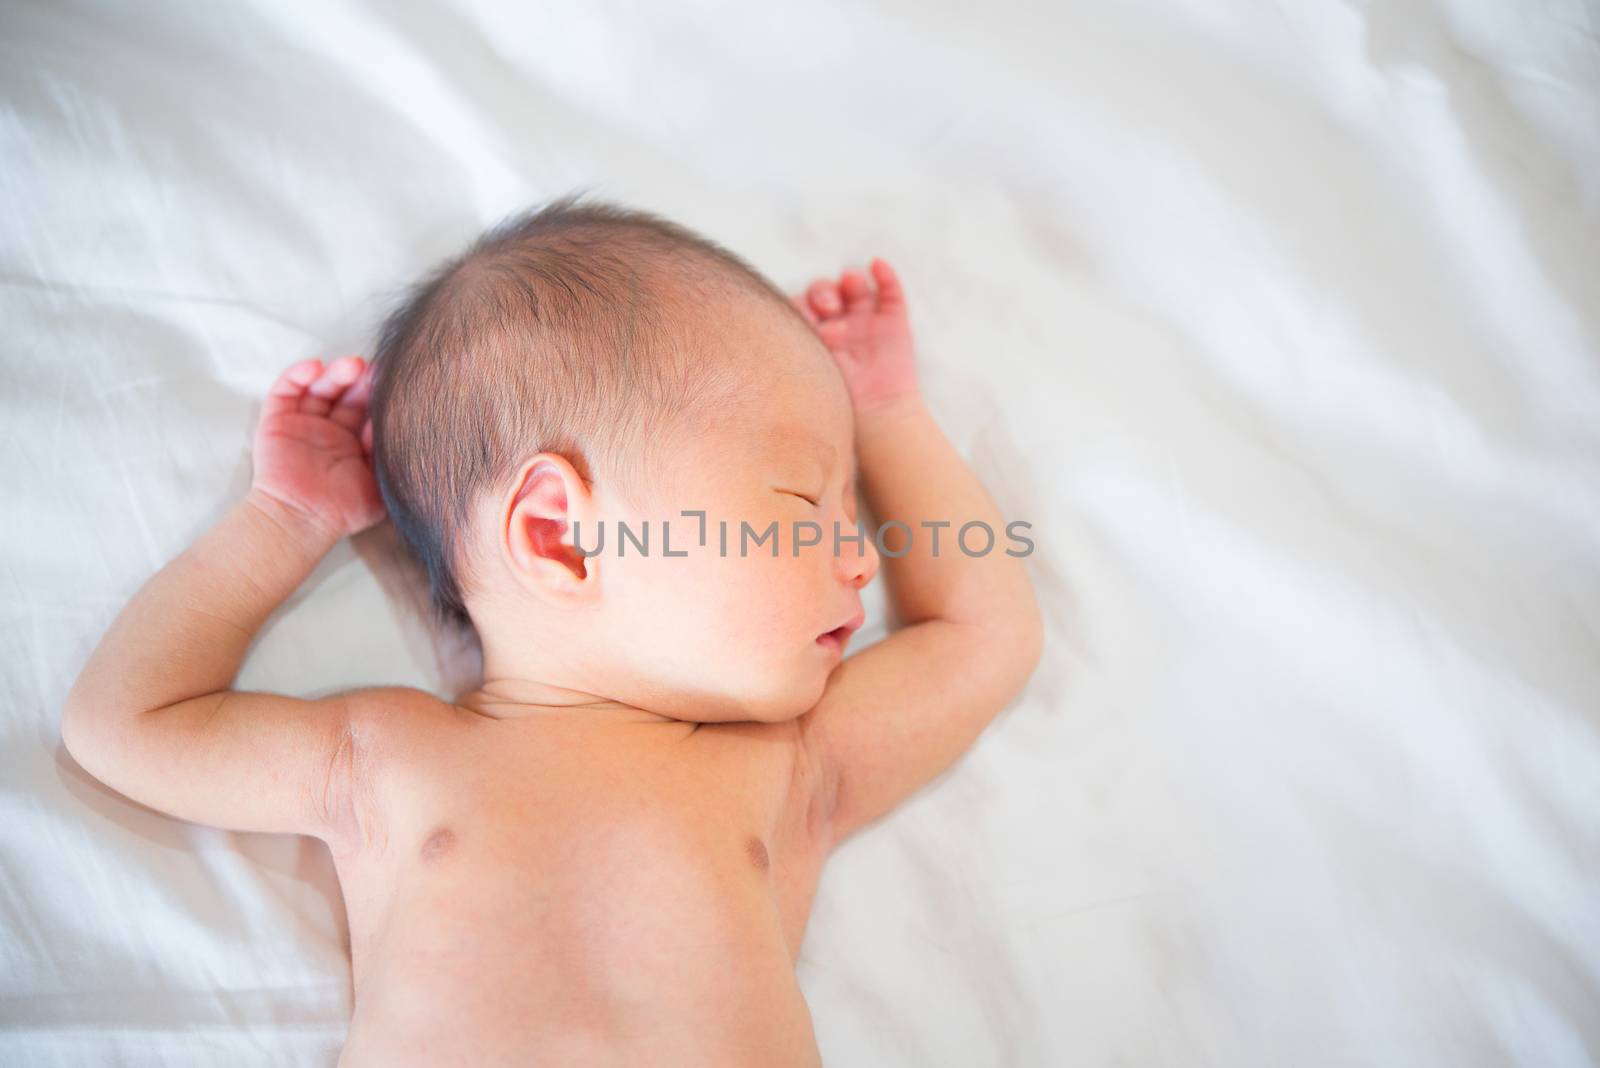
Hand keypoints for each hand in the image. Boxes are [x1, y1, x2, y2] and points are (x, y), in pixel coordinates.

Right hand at [250, 356, 384, 540]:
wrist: (302, 521)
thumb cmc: (344, 510)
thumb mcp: (380, 483)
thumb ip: (392, 455)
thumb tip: (406, 425)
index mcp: (356, 444)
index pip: (370, 411)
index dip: (381, 397)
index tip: (399, 382)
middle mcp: (332, 431)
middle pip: (348, 395)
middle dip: (362, 381)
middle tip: (377, 369)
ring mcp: (305, 424)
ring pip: (321, 389)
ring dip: (336, 374)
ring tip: (352, 365)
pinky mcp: (277, 421)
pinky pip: (286, 392)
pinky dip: (297, 376)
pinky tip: (314, 367)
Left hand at [793, 257, 919, 414]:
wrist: (879, 415)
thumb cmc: (839, 398)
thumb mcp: (811, 369)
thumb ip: (801, 343)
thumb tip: (789, 319)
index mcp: (815, 338)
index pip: (802, 306)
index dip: (803, 304)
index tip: (807, 315)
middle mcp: (838, 325)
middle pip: (825, 292)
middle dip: (823, 292)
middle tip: (829, 307)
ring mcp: (866, 322)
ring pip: (854, 288)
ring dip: (850, 281)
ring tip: (850, 284)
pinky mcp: (893, 322)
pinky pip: (890, 292)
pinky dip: (885, 276)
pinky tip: (877, 265)